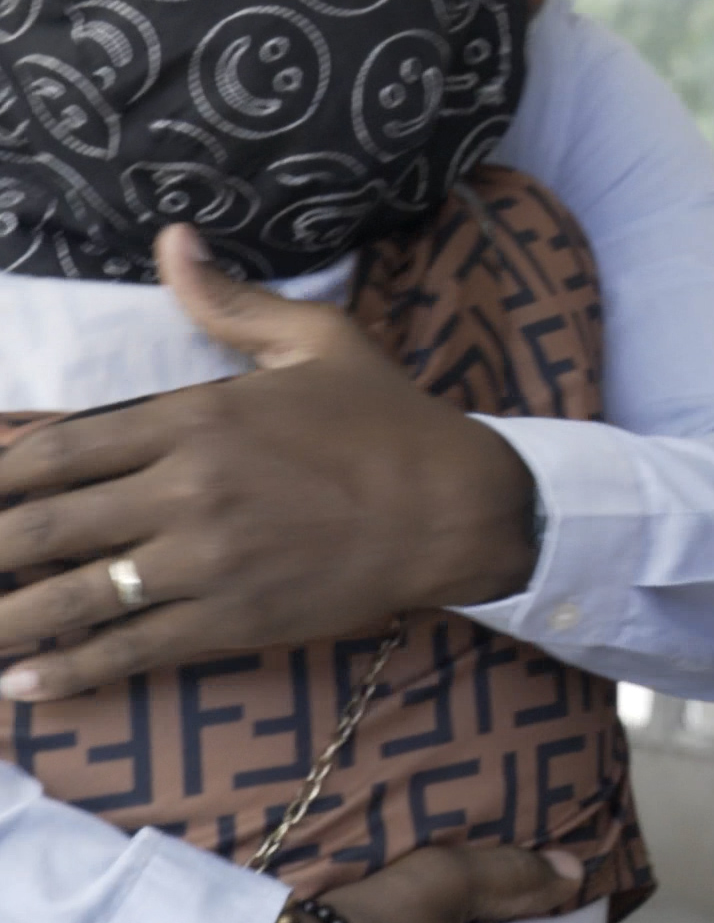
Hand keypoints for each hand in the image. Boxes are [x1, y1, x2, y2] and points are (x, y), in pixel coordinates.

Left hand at [0, 228, 535, 700]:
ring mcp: (206, 563)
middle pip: (43, 527)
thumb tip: (172, 240)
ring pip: (72, 597)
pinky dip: (66, 670)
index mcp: (198, 418)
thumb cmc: (390, 421)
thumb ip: (231, 301)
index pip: (58, 449)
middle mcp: (188, 490)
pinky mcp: (231, 620)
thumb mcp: (318, 341)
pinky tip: (22, 683)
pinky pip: (129, 649)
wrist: (460, 507)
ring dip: (4, 619)